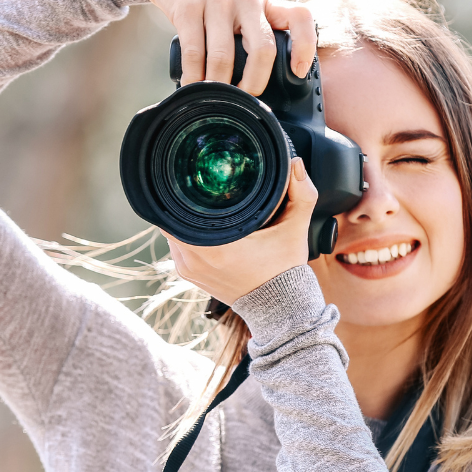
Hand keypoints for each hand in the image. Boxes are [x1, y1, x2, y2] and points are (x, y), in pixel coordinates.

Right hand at [134, 0, 316, 96]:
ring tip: (214, 98)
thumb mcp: (242, 6)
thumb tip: (261, 82)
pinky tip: (192, 86)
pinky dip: (193, 77)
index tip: (297, 72)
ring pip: (224, 56)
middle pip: (263, 48)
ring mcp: (217, 2)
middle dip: (254, 83)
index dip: (305, 46)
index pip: (299, 17)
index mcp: (265, 3)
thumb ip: (255, 33)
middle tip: (244, 99)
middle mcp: (247, 0)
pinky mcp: (188, 8)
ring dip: (219, 86)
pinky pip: (194, 52)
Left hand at [164, 158, 318, 305]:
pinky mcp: (188, 275)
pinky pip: (176, 247)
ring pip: (171, 232)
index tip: (194, 180)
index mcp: (215, 247)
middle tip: (199, 189)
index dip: (182, 191)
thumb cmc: (285, 270)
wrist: (279, 308)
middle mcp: (194, 259)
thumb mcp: (296, 229)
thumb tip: (295, 163)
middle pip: (171, 218)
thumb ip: (301, 193)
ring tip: (200, 207)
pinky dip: (184, 235)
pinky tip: (200, 227)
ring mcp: (188, 269)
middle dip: (183, 203)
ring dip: (182, 220)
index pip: (177, 210)